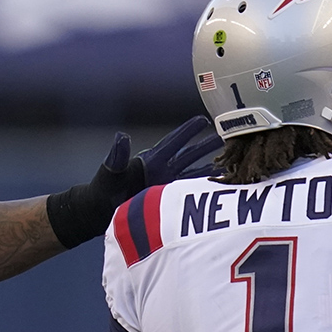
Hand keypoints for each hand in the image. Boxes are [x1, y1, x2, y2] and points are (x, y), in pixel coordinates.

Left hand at [47, 115, 222, 247]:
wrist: (98, 212)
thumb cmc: (101, 190)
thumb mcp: (109, 172)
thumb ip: (117, 156)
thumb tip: (121, 136)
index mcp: (150, 160)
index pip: (173, 143)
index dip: (187, 131)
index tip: (204, 119)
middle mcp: (162, 170)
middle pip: (191, 155)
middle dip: (208, 146)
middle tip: (229, 136)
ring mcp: (166, 185)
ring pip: (195, 173)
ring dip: (213, 167)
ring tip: (232, 161)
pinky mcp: (167, 200)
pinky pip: (190, 193)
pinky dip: (205, 189)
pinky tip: (220, 186)